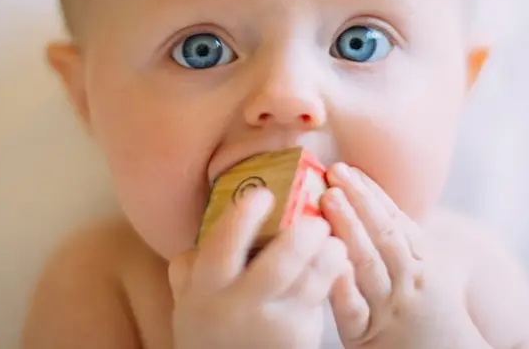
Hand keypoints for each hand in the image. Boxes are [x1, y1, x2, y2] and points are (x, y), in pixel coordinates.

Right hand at [169, 189, 349, 348]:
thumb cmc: (210, 329)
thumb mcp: (189, 299)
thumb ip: (190, 267)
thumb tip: (203, 228)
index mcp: (207, 288)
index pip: (223, 247)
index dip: (244, 218)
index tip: (263, 194)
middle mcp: (239, 306)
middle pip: (278, 267)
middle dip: (301, 239)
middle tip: (317, 220)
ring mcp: (273, 324)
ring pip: (308, 284)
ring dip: (327, 257)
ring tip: (336, 239)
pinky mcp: (299, 337)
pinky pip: (320, 300)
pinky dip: (333, 276)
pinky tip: (339, 261)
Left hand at [322, 164, 489, 348]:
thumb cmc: (432, 317)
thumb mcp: (429, 276)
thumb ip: (405, 244)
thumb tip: (375, 204)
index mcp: (422, 264)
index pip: (397, 221)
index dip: (373, 193)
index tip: (351, 169)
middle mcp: (409, 282)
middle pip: (384, 235)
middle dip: (359, 200)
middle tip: (336, 172)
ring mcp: (389, 308)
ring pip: (369, 263)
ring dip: (349, 227)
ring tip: (328, 199)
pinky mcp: (369, 336)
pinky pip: (354, 310)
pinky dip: (344, 285)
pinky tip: (331, 263)